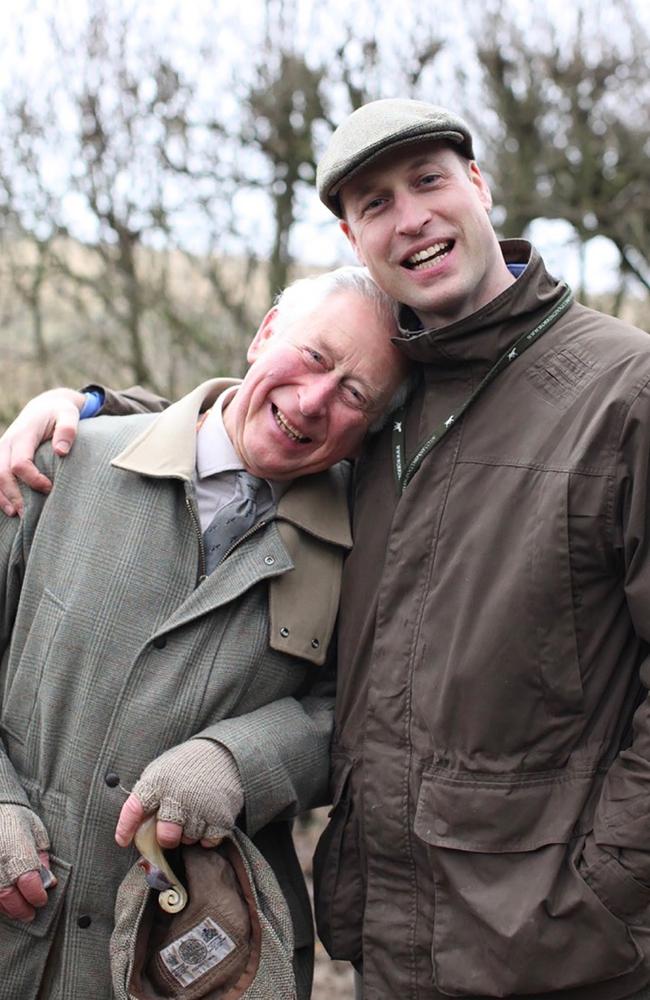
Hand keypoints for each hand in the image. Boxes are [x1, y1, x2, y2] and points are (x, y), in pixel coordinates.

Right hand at [0, 388, 84, 516]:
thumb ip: (67, 430)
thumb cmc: (60, 413)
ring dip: (2, 496)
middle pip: (2, 473)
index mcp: (23, 434)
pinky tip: (8, 506)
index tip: (49, 488)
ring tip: (15, 514)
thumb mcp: (69, 414)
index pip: (20, 463)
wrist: (44, 407)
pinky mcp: (2, 456)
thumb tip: (61, 452)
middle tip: (28, 513)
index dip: (32, 479)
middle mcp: (8, 442)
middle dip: (13, 495)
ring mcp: (2, 449)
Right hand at [0, 804, 54, 921]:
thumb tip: (48, 880)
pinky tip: (3, 900)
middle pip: (8, 895)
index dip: (37, 895)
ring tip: (17, 909)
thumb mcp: (36, 831)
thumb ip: (42, 857)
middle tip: (30, 914)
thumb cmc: (17, 818)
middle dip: (21, 909)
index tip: (42, 899)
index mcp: (17, 849)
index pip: (29, 881)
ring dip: (6, 908)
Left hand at [114, 739, 243, 850]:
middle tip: (172, 830)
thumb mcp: (161, 770)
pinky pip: (210, 840)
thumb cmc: (185, 765)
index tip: (122, 841)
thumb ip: (148, 794)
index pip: (134, 809)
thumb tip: (136, 824)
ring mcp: (201, 806)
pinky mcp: (221, 815)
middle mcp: (178, 795)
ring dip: (189, 833)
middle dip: (167, 837)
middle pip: (167, 836)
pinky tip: (207, 820)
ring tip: (193, 814)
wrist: (222, 752)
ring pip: (189, 839)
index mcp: (158, 782)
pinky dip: (208, 836)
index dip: (125, 828)